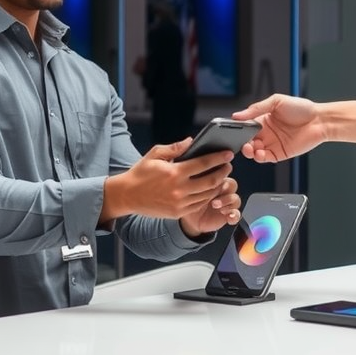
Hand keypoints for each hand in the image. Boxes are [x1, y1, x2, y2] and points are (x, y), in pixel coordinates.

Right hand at [100, 139, 236, 223]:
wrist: (127, 195)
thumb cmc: (141, 173)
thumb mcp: (155, 154)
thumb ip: (175, 148)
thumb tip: (191, 141)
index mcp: (174, 172)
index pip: (203, 163)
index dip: (219, 158)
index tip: (228, 154)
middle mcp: (179, 189)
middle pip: (211, 180)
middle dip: (223, 172)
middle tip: (228, 166)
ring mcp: (180, 203)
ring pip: (208, 194)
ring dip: (218, 185)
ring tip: (221, 177)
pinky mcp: (178, 213)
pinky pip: (199, 204)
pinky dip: (208, 196)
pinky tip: (210, 189)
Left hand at [179, 177, 241, 237]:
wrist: (191, 220)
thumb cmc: (190, 201)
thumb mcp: (190, 190)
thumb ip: (195, 181)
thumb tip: (194, 172)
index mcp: (214, 182)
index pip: (223, 174)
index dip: (220, 175)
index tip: (212, 179)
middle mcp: (222, 191)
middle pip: (232, 184)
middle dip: (225, 187)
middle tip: (216, 191)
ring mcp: (227, 203)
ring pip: (235, 199)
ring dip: (228, 201)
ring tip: (215, 205)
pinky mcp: (229, 215)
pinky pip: (237, 214)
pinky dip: (235, 216)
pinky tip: (228, 216)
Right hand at [232, 94, 324, 162]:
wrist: (319, 120)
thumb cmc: (302, 108)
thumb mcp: (276, 101)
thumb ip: (257, 108)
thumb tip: (238, 115)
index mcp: (263, 119)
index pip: (246, 127)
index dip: (240, 130)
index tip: (236, 131)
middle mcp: (266, 132)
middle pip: (248, 141)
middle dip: (243, 143)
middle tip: (244, 142)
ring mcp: (272, 144)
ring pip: (254, 151)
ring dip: (249, 151)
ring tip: (250, 148)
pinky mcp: (279, 153)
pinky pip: (265, 158)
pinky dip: (259, 158)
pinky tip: (259, 153)